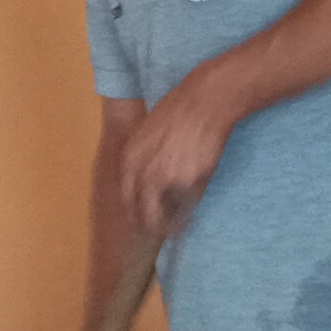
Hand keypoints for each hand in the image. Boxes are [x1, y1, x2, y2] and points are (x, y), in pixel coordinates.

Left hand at [115, 79, 232, 236]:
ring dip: (169, 225)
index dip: (135, 212)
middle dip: (150, 225)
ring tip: (176, 227)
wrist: (204, 101)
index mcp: (129, 160)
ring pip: (161, 217)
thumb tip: (144, 179)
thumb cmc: (179, 110)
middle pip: (140, 216)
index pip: (126, 199)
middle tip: (160, 229)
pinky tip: (189, 218)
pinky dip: (186, 216)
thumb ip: (141, 158)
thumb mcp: (146, 133)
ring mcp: (164, 181)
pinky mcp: (188, 183)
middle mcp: (142, 174)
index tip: (143, 218)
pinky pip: (184, 209)